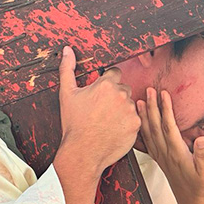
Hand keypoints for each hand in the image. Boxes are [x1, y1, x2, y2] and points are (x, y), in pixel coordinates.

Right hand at [57, 46, 139, 175]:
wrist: (82, 152)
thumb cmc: (74, 124)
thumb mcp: (67, 94)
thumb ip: (67, 69)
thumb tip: (68, 50)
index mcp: (106, 84)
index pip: (114, 74)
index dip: (107, 83)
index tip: (100, 95)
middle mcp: (121, 95)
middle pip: (123, 89)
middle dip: (115, 96)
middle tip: (102, 110)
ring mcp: (130, 110)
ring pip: (129, 104)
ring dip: (122, 109)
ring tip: (107, 121)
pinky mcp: (136, 125)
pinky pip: (134, 119)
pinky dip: (127, 123)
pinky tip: (114, 129)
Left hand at [138, 89, 203, 203]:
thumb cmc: (203, 190)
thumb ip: (203, 156)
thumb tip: (200, 140)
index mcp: (177, 154)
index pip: (169, 127)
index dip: (165, 109)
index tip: (163, 94)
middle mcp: (166, 154)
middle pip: (156, 126)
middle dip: (152, 107)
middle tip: (148, 90)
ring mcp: (162, 158)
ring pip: (149, 133)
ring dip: (145, 116)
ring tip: (140, 102)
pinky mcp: (162, 162)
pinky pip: (148, 143)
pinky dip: (143, 132)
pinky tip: (139, 126)